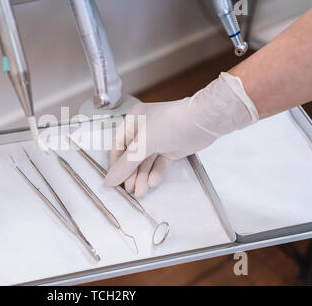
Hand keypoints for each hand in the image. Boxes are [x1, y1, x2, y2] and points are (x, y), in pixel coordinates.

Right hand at [105, 72, 258, 197]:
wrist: (203, 122)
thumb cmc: (170, 124)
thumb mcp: (143, 144)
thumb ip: (125, 165)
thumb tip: (108, 181)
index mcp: (133, 120)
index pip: (117, 145)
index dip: (115, 164)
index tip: (113, 181)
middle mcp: (143, 129)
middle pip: (131, 156)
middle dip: (131, 174)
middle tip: (130, 190)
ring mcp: (158, 140)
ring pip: (145, 162)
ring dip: (142, 177)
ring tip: (141, 191)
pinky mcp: (170, 149)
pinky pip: (158, 164)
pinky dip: (155, 173)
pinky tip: (153, 182)